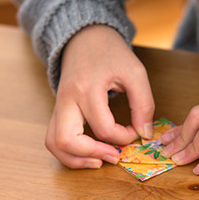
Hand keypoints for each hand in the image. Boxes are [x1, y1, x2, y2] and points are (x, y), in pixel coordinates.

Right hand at [46, 25, 154, 167]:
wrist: (85, 38)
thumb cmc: (111, 53)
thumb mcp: (135, 72)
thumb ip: (144, 104)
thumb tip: (145, 134)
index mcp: (87, 88)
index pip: (104, 128)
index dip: (124, 138)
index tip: (135, 132)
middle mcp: (67, 100)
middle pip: (66, 140)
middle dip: (91, 155)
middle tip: (114, 157)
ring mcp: (58, 106)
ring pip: (54, 144)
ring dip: (75, 159)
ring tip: (98, 162)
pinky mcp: (57, 111)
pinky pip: (54, 138)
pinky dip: (68, 152)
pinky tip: (88, 154)